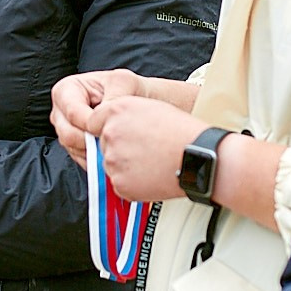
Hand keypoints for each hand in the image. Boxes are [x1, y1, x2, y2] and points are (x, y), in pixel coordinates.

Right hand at [49, 68, 145, 163]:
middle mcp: (61, 111)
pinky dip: (95, 158)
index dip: (92, 124)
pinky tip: (108, 149)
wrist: (135, 100)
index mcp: (67, 90)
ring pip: (73, 148)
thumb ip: (112, 97)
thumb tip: (103, 117)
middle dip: (91, 140)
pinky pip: (79, 158)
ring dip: (94, 150)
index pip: (73, 114)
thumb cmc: (126, 87)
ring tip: (113, 141)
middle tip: (112, 139)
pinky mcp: (73, 145)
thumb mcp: (123, 81)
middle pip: (68, 134)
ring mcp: (65, 129)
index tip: (109, 127)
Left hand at [89, 96, 207, 202]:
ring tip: (151, 162)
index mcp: (116, 111)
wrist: (197, 157)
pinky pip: (120, 183)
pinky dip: (132, 182)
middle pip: (102, 144)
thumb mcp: (150, 107)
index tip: (121, 135)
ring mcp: (113, 160)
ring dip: (125, 165)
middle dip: (118, 148)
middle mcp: (110, 134)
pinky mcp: (119, 183)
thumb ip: (123, 114)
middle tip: (144, 150)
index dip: (108, 129)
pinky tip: (151, 174)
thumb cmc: (181, 132)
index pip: (93, 121)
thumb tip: (110, 124)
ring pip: (111, 164)